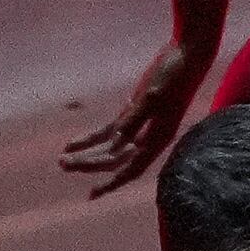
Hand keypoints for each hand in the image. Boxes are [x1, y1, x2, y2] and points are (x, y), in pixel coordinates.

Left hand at [62, 39, 208, 194]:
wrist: (187, 56)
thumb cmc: (174, 75)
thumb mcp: (152, 96)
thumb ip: (134, 119)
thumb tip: (116, 142)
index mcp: (157, 138)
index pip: (130, 168)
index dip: (112, 182)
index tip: (92, 194)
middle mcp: (149, 137)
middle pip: (115, 159)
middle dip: (90, 164)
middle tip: (62, 165)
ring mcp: (141, 124)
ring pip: (110, 146)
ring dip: (87, 153)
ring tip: (63, 159)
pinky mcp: (135, 111)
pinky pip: (110, 130)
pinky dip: (92, 137)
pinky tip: (73, 143)